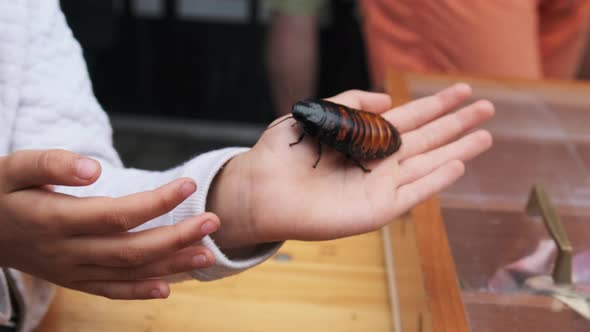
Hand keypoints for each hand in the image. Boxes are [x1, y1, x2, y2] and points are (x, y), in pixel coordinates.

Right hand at [0, 150, 218, 298]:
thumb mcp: (13, 167)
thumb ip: (50, 164)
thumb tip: (92, 168)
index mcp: (55, 220)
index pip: (118, 214)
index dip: (157, 202)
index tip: (189, 184)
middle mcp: (66, 251)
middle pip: (132, 249)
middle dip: (177, 236)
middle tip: (213, 221)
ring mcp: (70, 270)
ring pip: (127, 273)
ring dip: (170, 265)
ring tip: (206, 255)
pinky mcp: (71, 279)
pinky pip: (109, 290)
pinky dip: (139, 291)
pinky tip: (168, 288)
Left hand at [208, 84, 493, 247]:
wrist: (263, 187)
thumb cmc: (285, 151)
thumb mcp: (319, 113)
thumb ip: (353, 104)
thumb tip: (388, 101)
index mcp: (365, 137)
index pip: (410, 117)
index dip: (437, 104)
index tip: (463, 90)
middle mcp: (378, 160)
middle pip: (427, 138)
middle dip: (457, 122)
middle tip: (489, 107)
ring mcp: (380, 185)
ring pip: (428, 163)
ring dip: (457, 148)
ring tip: (486, 135)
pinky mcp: (377, 209)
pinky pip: (413, 192)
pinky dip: (436, 179)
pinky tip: (457, 163)